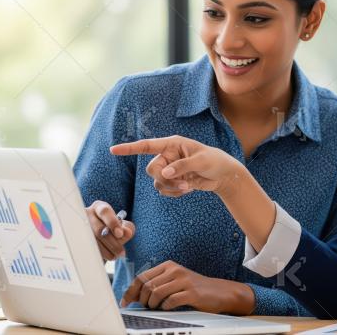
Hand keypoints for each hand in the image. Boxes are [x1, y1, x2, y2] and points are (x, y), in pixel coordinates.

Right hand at [85, 200, 135, 259]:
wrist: (101, 238)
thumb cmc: (113, 229)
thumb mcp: (122, 226)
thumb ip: (127, 228)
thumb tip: (126, 232)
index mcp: (99, 208)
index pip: (105, 212)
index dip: (113, 223)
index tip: (120, 234)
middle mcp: (87, 215)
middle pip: (98, 230)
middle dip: (112, 243)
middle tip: (121, 252)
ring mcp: (79, 228)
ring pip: (92, 242)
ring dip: (106, 251)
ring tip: (116, 256)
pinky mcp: (75, 240)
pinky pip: (87, 249)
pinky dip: (99, 254)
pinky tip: (107, 256)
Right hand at [110, 135, 246, 196]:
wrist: (223, 175)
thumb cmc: (214, 161)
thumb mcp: (202, 161)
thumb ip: (182, 166)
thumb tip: (165, 173)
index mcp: (173, 144)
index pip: (147, 146)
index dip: (130, 148)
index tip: (113, 150)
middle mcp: (168, 155)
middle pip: (151, 169)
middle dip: (164, 179)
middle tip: (183, 182)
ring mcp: (169, 169)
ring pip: (156, 182)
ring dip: (171, 187)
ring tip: (188, 186)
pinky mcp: (172, 180)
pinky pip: (163, 190)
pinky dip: (174, 192)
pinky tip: (188, 189)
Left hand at [120, 261, 255, 314]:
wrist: (219, 292)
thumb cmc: (194, 288)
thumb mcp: (175, 280)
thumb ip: (157, 283)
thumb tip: (134, 295)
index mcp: (169, 265)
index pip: (142, 277)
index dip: (131, 291)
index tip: (125, 302)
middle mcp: (175, 270)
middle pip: (147, 285)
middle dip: (141, 299)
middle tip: (145, 307)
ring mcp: (184, 281)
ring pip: (156, 293)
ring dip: (152, 304)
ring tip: (156, 308)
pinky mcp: (192, 292)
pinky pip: (170, 301)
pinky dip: (165, 307)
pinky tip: (168, 308)